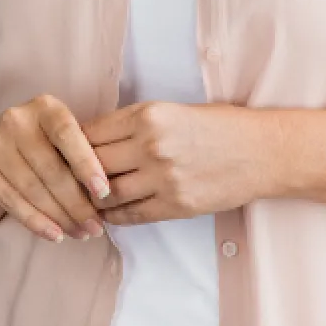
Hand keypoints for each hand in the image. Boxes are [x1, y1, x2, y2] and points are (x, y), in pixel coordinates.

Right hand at [0, 94, 112, 243]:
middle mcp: (17, 119)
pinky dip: (37, 222)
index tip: (104, 193)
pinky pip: (13, 202)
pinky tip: (55, 235)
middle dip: (78, 203)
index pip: (68, 135)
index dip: (87, 164)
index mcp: (44, 106)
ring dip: (61, 217)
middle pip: (52, 169)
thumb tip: (107, 192)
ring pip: (34, 189)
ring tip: (81, 234)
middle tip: (96, 227)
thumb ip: (77, 153)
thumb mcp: (56, 137)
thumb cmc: (36, 145)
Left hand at [80, 101, 269, 226]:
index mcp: (149, 114)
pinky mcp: (175, 205)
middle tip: (66, 179)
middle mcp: (152, 144)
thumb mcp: (172, 110)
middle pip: (93, 164)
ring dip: (92, 199)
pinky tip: (109, 212)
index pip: (91, 132)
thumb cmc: (218, 125)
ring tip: (85, 199)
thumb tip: (92, 139)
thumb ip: (134, 124)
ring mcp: (163, 177)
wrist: (260, 150)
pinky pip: (130, 215)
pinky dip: (113, 216)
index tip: (65, 151)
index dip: (73, 144)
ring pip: (107, 193)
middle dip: (76, 173)